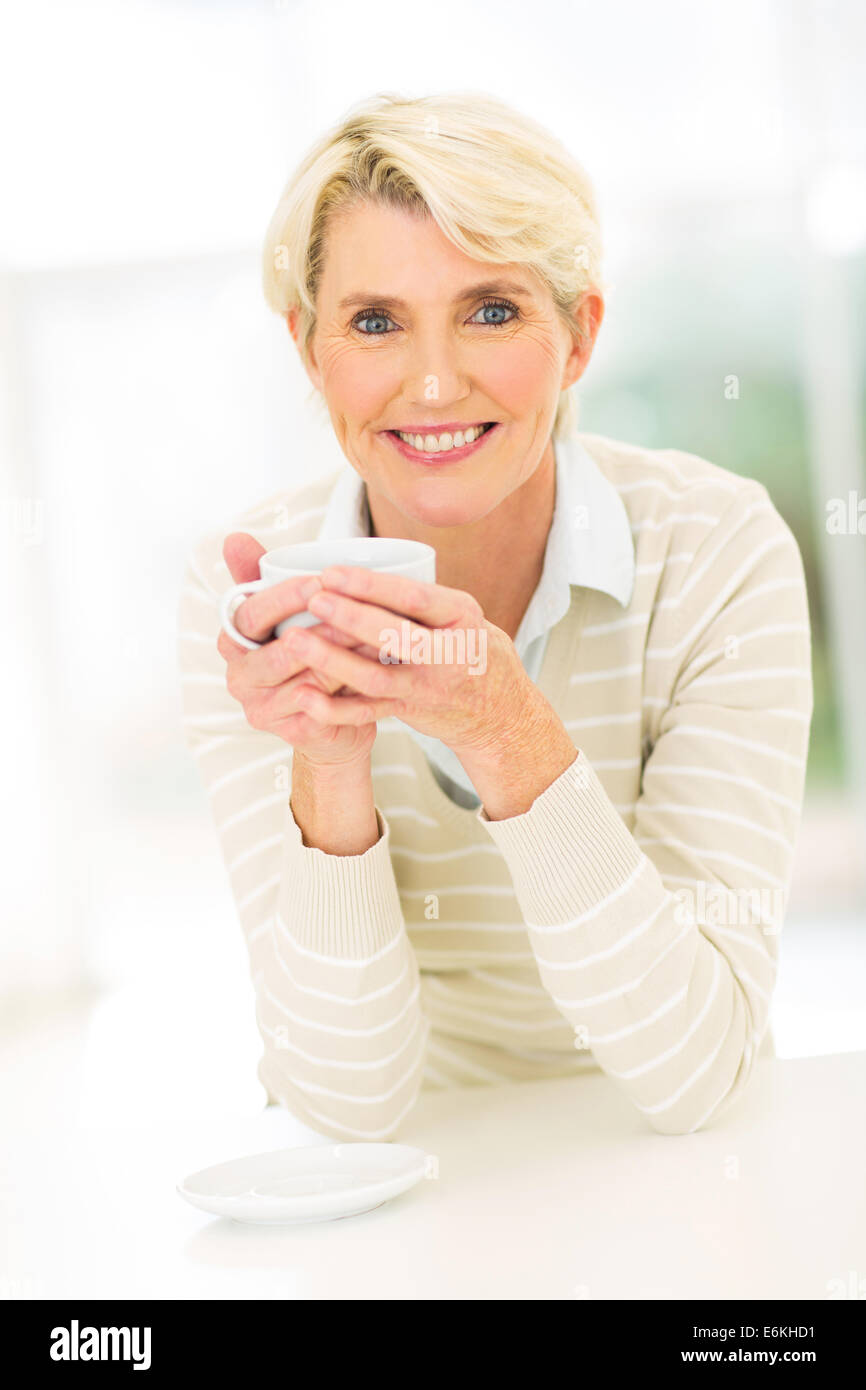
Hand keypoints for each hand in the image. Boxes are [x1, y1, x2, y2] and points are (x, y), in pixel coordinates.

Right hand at [216, 533, 393, 766]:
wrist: (328, 721)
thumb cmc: (308, 655)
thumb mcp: (284, 614)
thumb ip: (260, 575)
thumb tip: (235, 536)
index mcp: (233, 642)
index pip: (250, 615)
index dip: (285, 598)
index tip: (320, 581)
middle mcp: (239, 677)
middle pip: (278, 652)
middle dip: (323, 631)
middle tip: (360, 611)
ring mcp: (263, 709)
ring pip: (307, 681)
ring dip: (345, 659)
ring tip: (380, 637)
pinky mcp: (291, 734)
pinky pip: (325, 711)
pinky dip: (354, 690)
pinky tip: (380, 671)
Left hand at [280, 563, 538, 760]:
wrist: (499, 710)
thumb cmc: (470, 648)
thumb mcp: (461, 615)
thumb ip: (420, 599)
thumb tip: (355, 571)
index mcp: (461, 617)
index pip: (415, 597)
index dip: (371, 586)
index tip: (332, 571)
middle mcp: (448, 653)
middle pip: (395, 636)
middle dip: (350, 617)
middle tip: (312, 598)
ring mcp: (428, 686)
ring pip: (375, 676)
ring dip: (331, 660)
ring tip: (295, 642)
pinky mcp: (410, 710)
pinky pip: (367, 712)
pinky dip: (334, 708)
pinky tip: (304, 696)